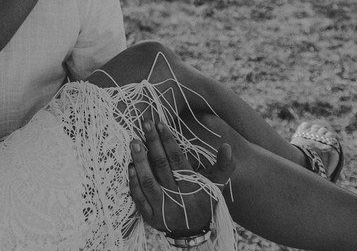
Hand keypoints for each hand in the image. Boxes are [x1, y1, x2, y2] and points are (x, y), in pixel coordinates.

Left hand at [128, 119, 234, 237]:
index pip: (178, 160)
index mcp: (193, 188)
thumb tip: (227, 146)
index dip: (168, 141)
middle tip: (144, 123)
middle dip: (153, 143)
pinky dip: (133, 183)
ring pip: (148, 182)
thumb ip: (224, 166)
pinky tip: (129, 167)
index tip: (159, 123)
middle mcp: (177, 199)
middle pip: (162, 167)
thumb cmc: (204, 200)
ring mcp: (162, 210)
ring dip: (140, 161)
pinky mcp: (150, 218)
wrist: (193, 232)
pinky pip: (139, 199)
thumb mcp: (217, 185)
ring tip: (134, 142)